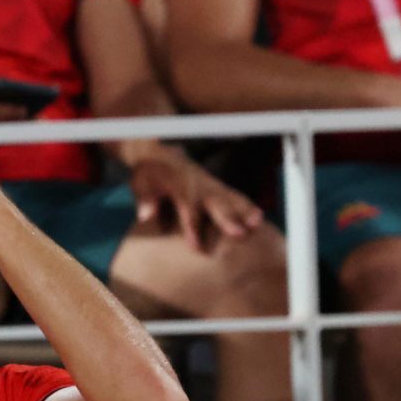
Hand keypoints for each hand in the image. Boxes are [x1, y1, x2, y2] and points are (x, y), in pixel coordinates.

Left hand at [126, 145, 262, 248]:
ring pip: (230, 197)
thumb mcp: (141, 183)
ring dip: (244, 211)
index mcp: (179, 186)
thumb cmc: (150, 174)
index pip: (187, 208)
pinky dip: (247, 206)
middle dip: (227, 218)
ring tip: (257, 225)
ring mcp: (210, 184)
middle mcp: (198, 185)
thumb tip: (145, 216)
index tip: (196, 247)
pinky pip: (234, 195)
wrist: (161, 153)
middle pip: (215, 203)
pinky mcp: (217, 186)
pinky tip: (259, 219)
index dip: (192, 227)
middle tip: (240, 234)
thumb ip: (145, 199)